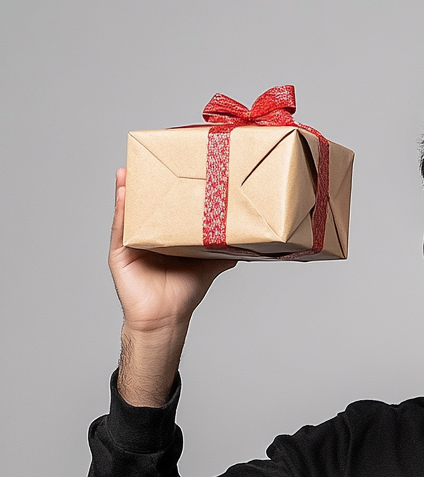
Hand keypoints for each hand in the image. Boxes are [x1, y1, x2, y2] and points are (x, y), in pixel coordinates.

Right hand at [109, 167, 235, 404]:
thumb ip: (224, 251)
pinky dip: (122, 209)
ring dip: (129, 189)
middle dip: (145, 183)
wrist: (167, 317)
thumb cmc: (185, 293)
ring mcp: (132, 242)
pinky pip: (121, 227)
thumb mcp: (209, 265)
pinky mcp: (120, 252)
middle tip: (149, 158)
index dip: (167, 188)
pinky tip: (125, 191)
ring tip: (131, 168)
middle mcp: (147, 235)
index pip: (165, 206)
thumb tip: (250, 242)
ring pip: (130, 211)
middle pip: (145, 204)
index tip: (173, 166)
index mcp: (166, 235)